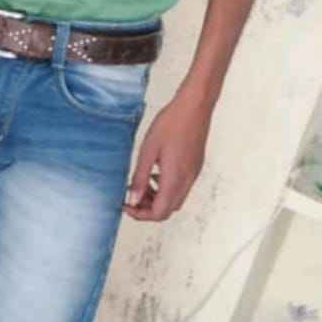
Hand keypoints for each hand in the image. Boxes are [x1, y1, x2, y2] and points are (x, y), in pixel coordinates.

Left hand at [123, 88, 212, 221]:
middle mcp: (186, 181)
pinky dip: (166, 188)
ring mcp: (193, 174)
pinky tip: (155, 173)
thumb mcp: (148, 150)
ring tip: (141, 183)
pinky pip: (181, 187)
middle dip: (148, 208)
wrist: (194, 107)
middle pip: (168, 209)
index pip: (158, 213)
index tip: (126, 205)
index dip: (140, 214)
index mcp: (174, 180)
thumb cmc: (171, 123)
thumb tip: (132, 199)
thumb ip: (140, 177)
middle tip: (132, 195)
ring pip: (175, 199)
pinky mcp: (195, 166)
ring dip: (157, 198)